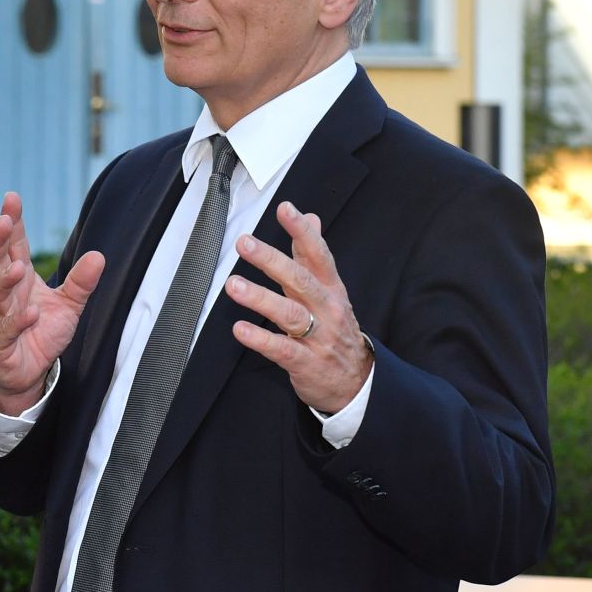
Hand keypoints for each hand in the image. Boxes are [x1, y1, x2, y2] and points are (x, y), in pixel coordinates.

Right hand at [0, 192, 104, 413]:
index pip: (13, 245)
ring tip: (18, 267)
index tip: (12, 199)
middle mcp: (3, 294)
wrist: (28, 372)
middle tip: (5, 222)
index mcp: (18, 279)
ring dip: (5, 281)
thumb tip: (99, 256)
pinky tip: (31, 313)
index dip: (12, 223)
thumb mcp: (69, 306)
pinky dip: (17, 321)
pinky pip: (5, 330)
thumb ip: (81, 283)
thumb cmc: (42, 332)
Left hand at [224, 201, 372, 414]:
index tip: (285, 209)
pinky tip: (240, 329)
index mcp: (331, 288)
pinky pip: (282, 349)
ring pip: (289, 314)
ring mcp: (318, 337)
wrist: (357, 381)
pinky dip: (260, 339)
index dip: (302, 231)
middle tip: (245, 243)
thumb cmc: (335, 330)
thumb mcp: (330, 291)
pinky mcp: (305, 362)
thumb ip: (313, 255)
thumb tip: (310, 216)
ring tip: (233, 285)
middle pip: (300, 280)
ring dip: (260, 298)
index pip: (319, 255)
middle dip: (271, 260)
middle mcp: (327, 309)